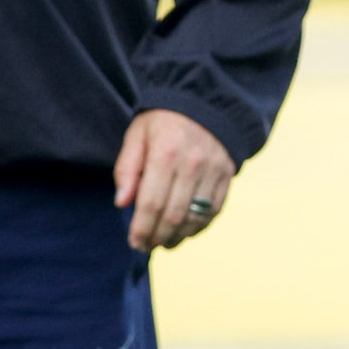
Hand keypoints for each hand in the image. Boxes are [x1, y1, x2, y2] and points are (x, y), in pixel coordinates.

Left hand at [114, 108, 233, 250]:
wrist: (203, 102)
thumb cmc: (162, 122)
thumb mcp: (137, 135)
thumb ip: (126, 168)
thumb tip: (122, 203)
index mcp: (165, 152)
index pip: (151, 203)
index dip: (141, 228)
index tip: (134, 242)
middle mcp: (192, 163)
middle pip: (174, 215)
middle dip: (157, 238)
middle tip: (146, 246)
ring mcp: (213, 169)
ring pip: (195, 218)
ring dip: (178, 237)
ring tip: (164, 243)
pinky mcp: (227, 174)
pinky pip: (214, 210)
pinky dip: (199, 227)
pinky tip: (185, 232)